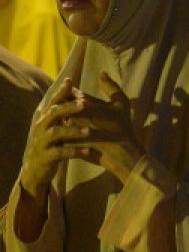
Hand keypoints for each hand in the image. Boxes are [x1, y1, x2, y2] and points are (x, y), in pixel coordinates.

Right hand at [18, 77, 90, 198]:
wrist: (37, 170)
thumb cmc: (54, 144)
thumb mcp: (58, 128)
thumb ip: (66, 115)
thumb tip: (82, 97)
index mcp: (47, 118)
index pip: (54, 101)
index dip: (61, 91)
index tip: (70, 81)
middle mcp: (42, 127)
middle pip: (53, 113)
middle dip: (68, 107)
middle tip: (85, 103)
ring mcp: (42, 142)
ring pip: (56, 133)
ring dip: (73, 131)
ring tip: (89, 131)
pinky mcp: (46, 157)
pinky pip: (60, 153)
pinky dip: (75, 152)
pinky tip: (89, 151)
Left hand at [59, 73, 143, 183]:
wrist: (123, 155)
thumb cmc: (123, 128)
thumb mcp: (122, 104)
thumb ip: (111, 87)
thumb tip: (101, 73)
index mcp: (85, 103)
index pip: (69, 92)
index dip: (71, 94)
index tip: (77, 98)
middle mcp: (74, 115)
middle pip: (60, 106)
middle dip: (64, 108)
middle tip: (72, 113)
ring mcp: (70, 130)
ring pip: (58, 121)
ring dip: (61, 121)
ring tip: (69, 125)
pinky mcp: (68, 144)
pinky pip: (59, 137)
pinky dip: (62, 136)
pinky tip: (68, 138)